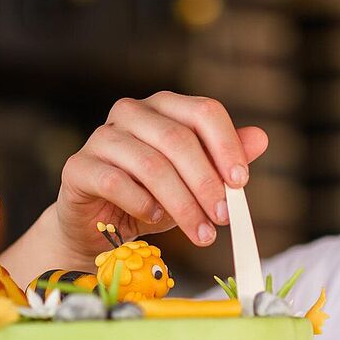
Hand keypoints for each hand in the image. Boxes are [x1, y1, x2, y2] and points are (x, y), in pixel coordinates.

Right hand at [55, 91, 267, 255]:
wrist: (99, 228)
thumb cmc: (150, 198)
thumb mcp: (194, 181)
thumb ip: (223, 159)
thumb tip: (260, 138)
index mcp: (164, 107)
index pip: (203, 112)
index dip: (226, 145)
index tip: (241, 182)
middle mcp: (131, 113)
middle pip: (178, 139)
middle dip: (206, 183)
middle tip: (223, 217)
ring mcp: (102, 137)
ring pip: (151, 164)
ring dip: (182, 203)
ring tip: (200, 232)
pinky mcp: (79, 167)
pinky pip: (117, 182)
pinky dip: (143, 204)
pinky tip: (155, 219)